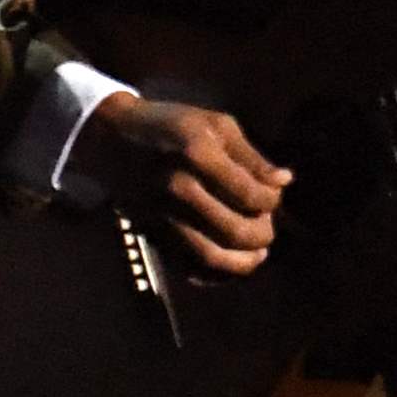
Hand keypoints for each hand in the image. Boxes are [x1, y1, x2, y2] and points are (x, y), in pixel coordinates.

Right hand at [87, 93, 289, 277]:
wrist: (112, 139)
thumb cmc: (170, 124)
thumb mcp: (215, 125)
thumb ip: (251, 156)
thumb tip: (284, 182)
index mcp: (197, 154)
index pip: (250, 194)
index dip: (272, 201)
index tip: (273, 195)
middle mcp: (179, 188)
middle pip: (235, 230)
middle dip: (263, 233)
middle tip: (268, 226)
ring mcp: (162, 214)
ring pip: (212, 256)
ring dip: (243, 261)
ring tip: (258, 253)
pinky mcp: (151, 231)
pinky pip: (186, 265)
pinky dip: (213, 273)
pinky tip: (229, 263)